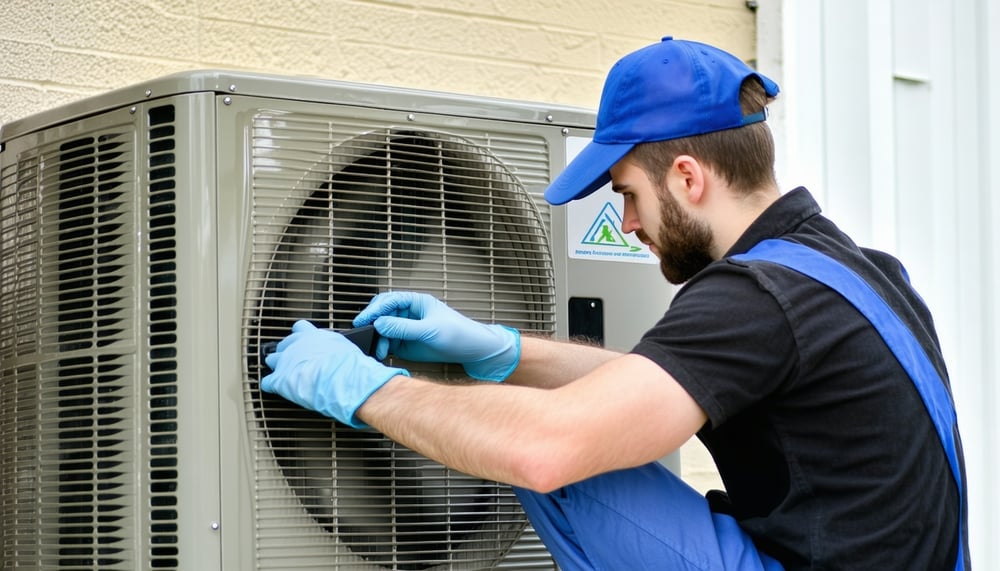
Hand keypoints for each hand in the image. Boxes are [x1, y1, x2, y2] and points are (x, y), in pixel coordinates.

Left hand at [260, 320, 408, 427]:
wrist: (342, 378)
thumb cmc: (349, 365)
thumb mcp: (346, 348)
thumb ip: (337, 348)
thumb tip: (345, 352)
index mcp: (312, 335)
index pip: (300, 328)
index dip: (300, 336)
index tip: (302, 341)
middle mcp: (296, 345)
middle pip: (283, 344)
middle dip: (286, 352)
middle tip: (293, 360)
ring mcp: (286, 362)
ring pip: (272, 360)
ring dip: (277, 366)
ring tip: (282, 373)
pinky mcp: (280, 380)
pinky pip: (268, 383)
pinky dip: (272, 386)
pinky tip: (275, 389)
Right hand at [353, 292, 519, 381]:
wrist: (474, 351)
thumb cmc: (460, 333)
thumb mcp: (430, 330)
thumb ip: (404, 328)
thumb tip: (380, 324)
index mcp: (416, 302)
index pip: (389, 300)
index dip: (374, 309)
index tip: (363, 319)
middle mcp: (409, 314)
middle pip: (382, 314)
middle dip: (372, 324)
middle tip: (364, 334)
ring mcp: (407, 329)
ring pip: (383, 331)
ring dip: (378, 339)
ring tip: (379, 350)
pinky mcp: (407, 344)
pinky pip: (389, 344)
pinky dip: (382, 349)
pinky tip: (381, 354)